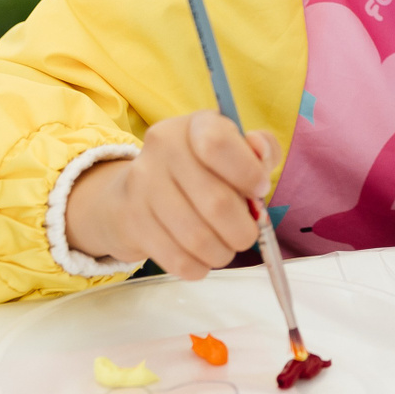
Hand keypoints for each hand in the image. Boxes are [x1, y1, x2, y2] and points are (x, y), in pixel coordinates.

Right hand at [64, 112, 279, 280]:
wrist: (137, 194)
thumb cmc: (201, 171)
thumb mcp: (234, 149)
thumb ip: (259, 149)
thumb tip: (261, 152)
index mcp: (193, 126)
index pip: (217, 143)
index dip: (248, 173)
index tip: (260, 189)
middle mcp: (162, 150)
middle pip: (216, 202)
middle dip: (243, 229)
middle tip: (247, 233)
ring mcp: (143, 187)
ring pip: (197, 238)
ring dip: (223, 252)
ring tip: (226, 246)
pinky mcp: (133, 223)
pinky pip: (177, 260)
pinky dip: (199, 267)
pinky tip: (202, 257)